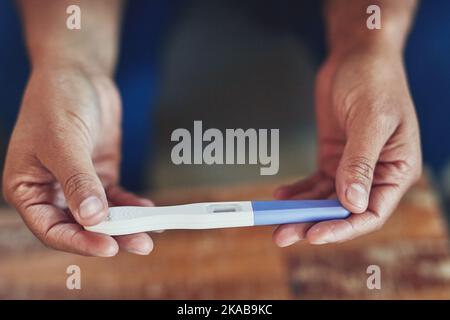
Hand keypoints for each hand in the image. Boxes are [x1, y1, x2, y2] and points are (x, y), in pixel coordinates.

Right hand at [2, 64, 153, 255]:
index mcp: (27, 188)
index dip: (79, 241)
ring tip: (150, 235)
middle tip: (140, 244)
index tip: (108, 246)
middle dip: (110, 237)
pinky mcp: (99, 174)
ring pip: (101, 215)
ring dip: (126, 225)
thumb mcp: (63, 141)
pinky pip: (116, 197)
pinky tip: (148, 210)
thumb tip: (93, 218)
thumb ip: (77, 181)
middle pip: (80, 226)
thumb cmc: (56, 100)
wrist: (78, 74)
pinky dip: (131, 205)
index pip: (51, 228)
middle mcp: (51, 191)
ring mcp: (78, 184)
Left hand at [273, 48, 421, 245]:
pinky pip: (314, 182)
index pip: (371, 212)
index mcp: (396, 170)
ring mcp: (351, 168)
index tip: (315, 234)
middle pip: (343, 210)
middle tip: (282, 234)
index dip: (343, 227)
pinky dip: (298, 191)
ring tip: (274, 220)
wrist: (356, 57)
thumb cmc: (375, 81)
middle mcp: (375, 174)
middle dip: (313, 223)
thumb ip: (361, 162)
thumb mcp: (371, 121)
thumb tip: (353, 203)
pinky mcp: (332, 158)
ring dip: (301, 211)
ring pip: (325, 199)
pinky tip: (281, 196)